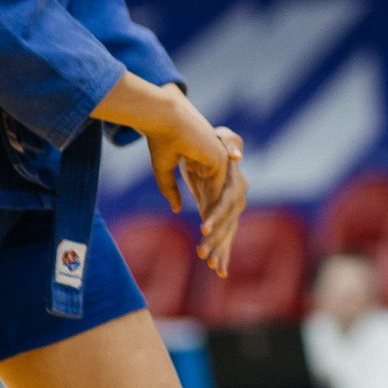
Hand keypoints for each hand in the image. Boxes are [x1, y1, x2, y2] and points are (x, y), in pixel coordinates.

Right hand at [96, 75, 243, 273]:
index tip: (209, 260)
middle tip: (216, 268)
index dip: (213, 235)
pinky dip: (212, 215)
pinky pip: (218, 196)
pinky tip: (204, 232)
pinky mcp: (221, 163)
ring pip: (224, 210)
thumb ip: (170, 190)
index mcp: (209, 175)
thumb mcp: (164, 172)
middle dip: (221, 243)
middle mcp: (221, 174)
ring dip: (216, 235)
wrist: (164, 118)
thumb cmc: (162, 141)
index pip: (216, 211)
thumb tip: (175, 208)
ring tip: (208, 257)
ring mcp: (224, 169)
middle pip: (225, 216)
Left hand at [192, 127, 247, 275]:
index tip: (203, 228)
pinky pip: (225, 239)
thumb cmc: (214, 141)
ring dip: (219, 250)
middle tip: (201, 253)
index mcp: (236, 183)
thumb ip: (229, 142)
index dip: (216, 216)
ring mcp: (233, 211)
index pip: (227, 202)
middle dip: (216, 239)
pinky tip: (219, 271)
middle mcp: (238, 199)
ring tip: (211, 266)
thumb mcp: (221, 136)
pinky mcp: (225, 219)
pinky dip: (223, 254)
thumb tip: (238, 156)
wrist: (209, 150)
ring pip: (227, 234)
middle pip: (228, 223)